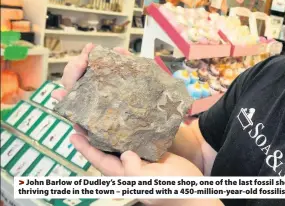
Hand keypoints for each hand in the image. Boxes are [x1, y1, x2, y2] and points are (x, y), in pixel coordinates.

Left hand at [52, 44, 217, 205]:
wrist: (195, 191)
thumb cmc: (173, 189)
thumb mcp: (152, 182)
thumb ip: (136, 171)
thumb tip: (125, 154)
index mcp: (124, 175)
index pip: (100, 160)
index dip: (85, 147)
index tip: (73, 134)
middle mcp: (129, 165)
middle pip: (106, 147)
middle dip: (94, 133)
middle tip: (84, 114)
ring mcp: (141, 158)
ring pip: (121, 140)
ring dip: (111, 127)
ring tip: (103, 109)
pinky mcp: (154, 152)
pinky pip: (139, 138)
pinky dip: (133, 126)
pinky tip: (131, 114)